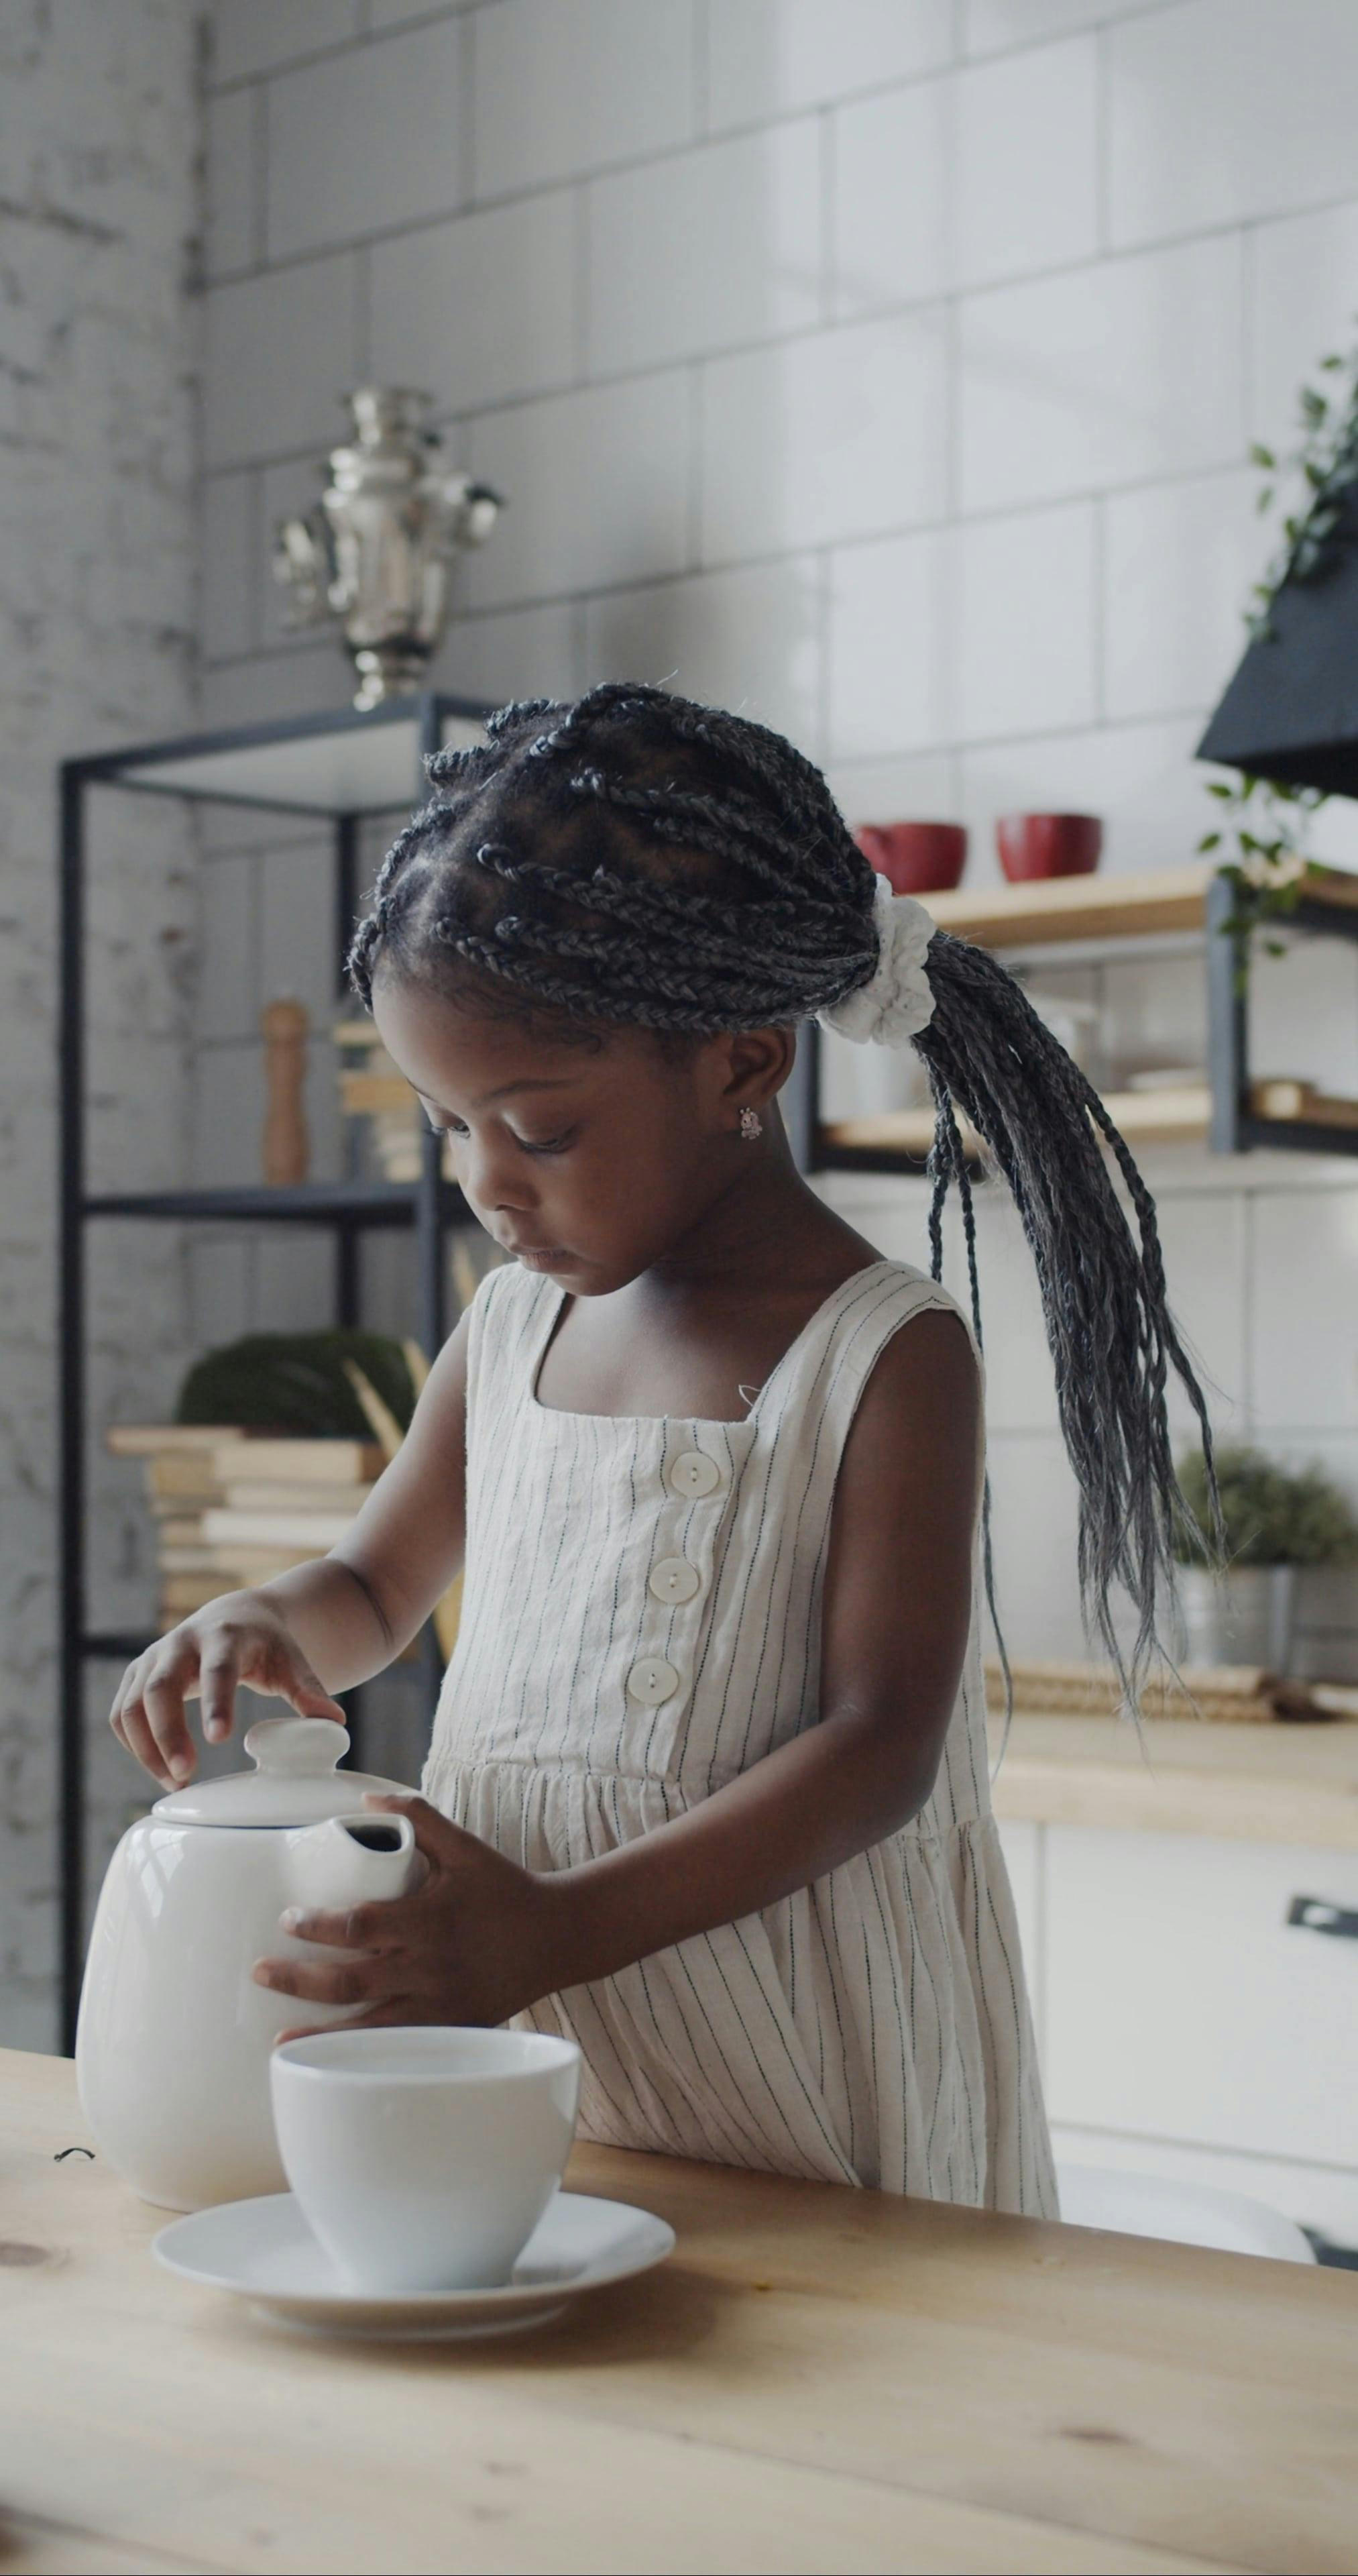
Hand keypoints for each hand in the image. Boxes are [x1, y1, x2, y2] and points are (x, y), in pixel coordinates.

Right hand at [110, 1590, 345, 1788]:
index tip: (220, 1739)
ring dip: (147, 1748)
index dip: (215, 1702)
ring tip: (176, 1783)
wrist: (235, 1617)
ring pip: (132, 1705)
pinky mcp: (136, 1676)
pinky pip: (121, 1715)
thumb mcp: (292, 1661)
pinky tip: (159, 1768)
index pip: (216, 1670)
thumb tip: (334, 1724)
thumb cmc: (267, 1645)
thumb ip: (309, 1690)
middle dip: (167, 1734)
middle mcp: (180, 1644)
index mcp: (224, 1638)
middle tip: (185, 1775)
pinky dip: (134, 1745)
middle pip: (159, 1688)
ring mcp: (152, 1658)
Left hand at [253, 1794, 567, 2038]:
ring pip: (368, 2027)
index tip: (287, 1919)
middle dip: (298, 1978)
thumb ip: (418, 1817)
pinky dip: (364, 2055)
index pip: (358, 1926)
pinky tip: (336, 2061)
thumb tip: (365, 1797)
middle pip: (349, 1981)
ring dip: (320, 2032)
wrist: (558, 1937)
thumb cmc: (506, 1888)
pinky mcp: (452, 2029)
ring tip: (280, 2039)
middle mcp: (430, 1967)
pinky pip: (400, 2047)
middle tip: (260, 1971)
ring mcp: (440, 2005)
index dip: (316, 1925)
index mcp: (429, 1920)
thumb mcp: (465, 1847)